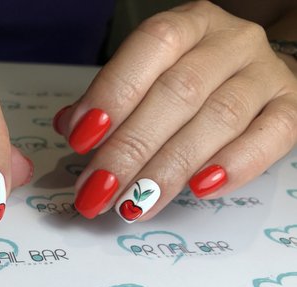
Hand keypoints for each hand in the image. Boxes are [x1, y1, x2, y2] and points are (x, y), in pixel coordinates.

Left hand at [54, 1, 296, 221]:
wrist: (255, 76)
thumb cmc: (189, 80)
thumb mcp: (147, 77)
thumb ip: (112, 99)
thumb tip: (70, 125)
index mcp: (187, 26)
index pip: (151, 47)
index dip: (113, 93)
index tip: (81, 139)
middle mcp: (229, 42)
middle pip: (179, 92)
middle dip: (131, 147)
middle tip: (98, 189)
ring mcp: (265, 74)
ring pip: (219, 118)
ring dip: (171, 167)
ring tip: (135, 203)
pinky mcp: (290, 108)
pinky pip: (271, 136)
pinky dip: (235, 166)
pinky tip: (199, 190)